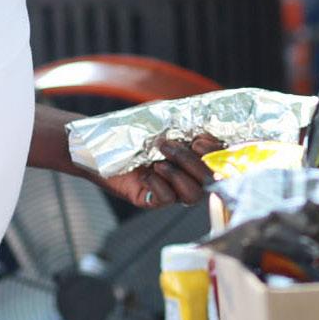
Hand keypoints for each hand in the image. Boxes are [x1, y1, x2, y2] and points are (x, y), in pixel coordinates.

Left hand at [98, 131, 221, 208]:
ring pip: (193, 195)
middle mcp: (186, 175)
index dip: (216, 155)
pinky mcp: (151, 200)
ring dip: (179, 176)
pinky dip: (160, 186)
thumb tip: (208, 120)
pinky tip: (146, 175)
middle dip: (193, 162)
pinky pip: (167, 200)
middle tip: (168, 146)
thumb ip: (185, 120)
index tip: (200, 139)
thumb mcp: (161, 119)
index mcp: (194, 156)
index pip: (221, 163)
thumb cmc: (131, 128)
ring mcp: (170, 189)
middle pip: (209, 180)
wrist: (98, 142)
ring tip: (158, 163)